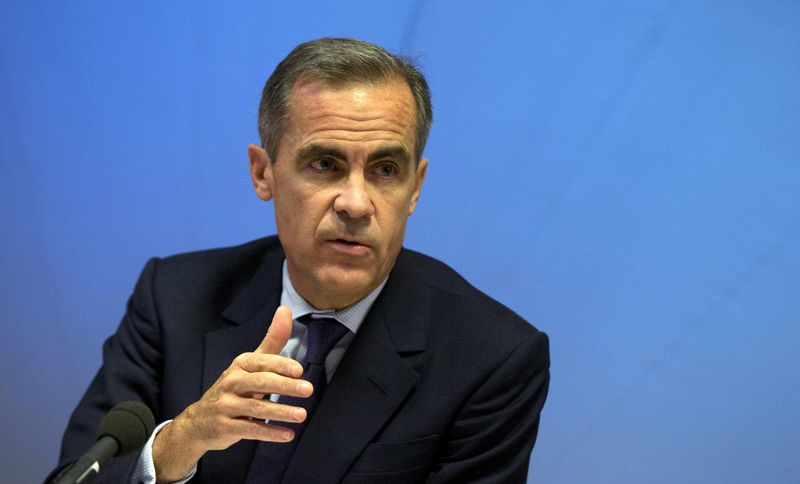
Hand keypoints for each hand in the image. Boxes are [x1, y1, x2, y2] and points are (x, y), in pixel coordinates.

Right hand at [152, 306, 312, 481]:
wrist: (198, 421)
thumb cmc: (233, 389)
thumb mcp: (251, 364)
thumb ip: (272, 341)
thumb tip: (285, 310)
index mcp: (240, 365)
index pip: (261, 362)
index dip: (280, 365)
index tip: (299, 370)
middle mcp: (231, 382)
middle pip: (260, 382)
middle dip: (285, 386)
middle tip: (307, 390)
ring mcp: (226, 405)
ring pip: (256, 407)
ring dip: (280, 411)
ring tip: (301, 414)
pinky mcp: (225, 426)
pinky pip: (250, 429)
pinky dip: (269, 433)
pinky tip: (287, 435)